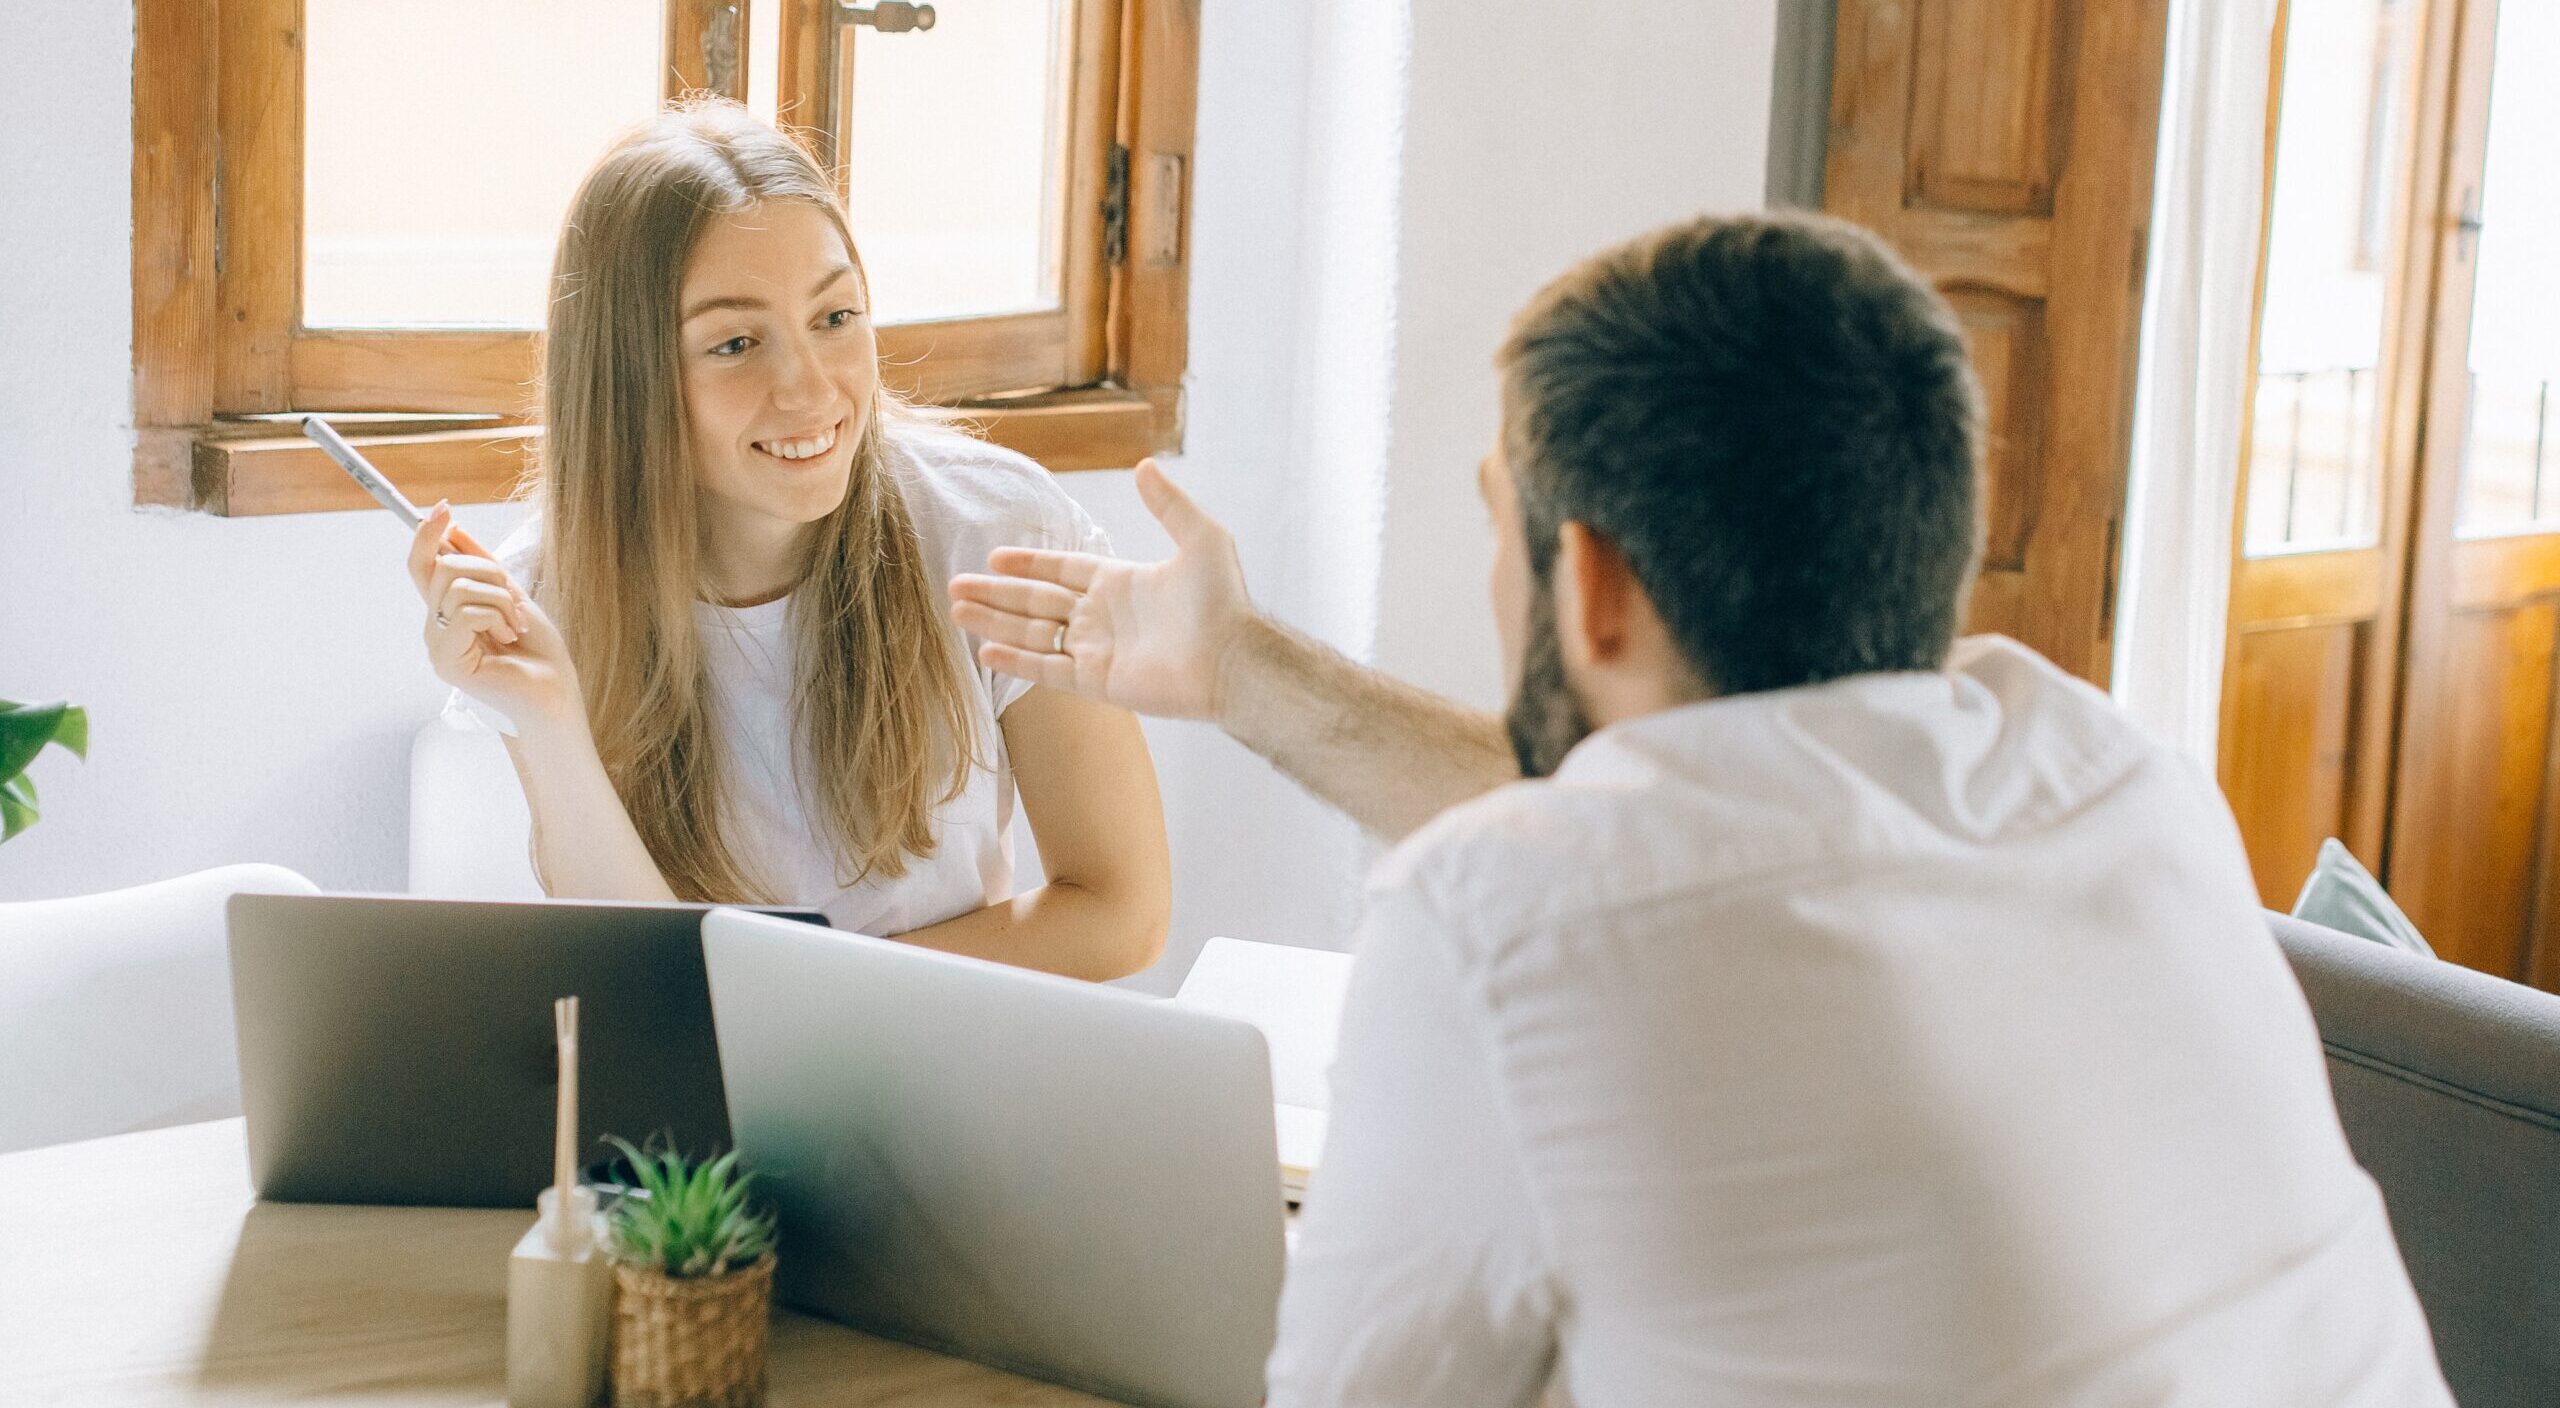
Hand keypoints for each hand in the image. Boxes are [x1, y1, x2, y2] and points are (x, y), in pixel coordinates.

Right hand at [407, 502, 580, 733]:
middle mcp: (435, 625)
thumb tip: (454, 528)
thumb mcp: (513, 595)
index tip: (444, 507)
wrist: (554, 692)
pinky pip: (465, 612)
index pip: (422, 564)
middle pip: (443, 566)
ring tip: (516, 624)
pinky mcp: (447, 661)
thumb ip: (484, 566)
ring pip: (457, 585)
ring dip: (500, 598)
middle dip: (489, 572)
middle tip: (516, 602)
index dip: (427, 533)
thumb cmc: (539, 652)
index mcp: (448, 610)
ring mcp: (437, 644)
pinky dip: (497, 616)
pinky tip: (510, 637)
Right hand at [949, 459, 1256, 721]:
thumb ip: (1169, 505)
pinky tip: (986, 649)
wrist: (1234, 658)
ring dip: (995, 622)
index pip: (1063, 570)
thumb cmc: (1224, 601)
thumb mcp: (1201, 538)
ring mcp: (1098, 650)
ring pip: (1034, 633)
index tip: (995, 557)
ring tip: (957, 611)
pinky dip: (1017, 660)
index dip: (1029, 564)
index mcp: (1120, 583)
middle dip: (997, 594)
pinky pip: (1048, 669)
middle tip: (955, 586)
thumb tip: (1144, 465)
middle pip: (1038, 601)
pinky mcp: (1098, 682)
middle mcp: (1103, 617)